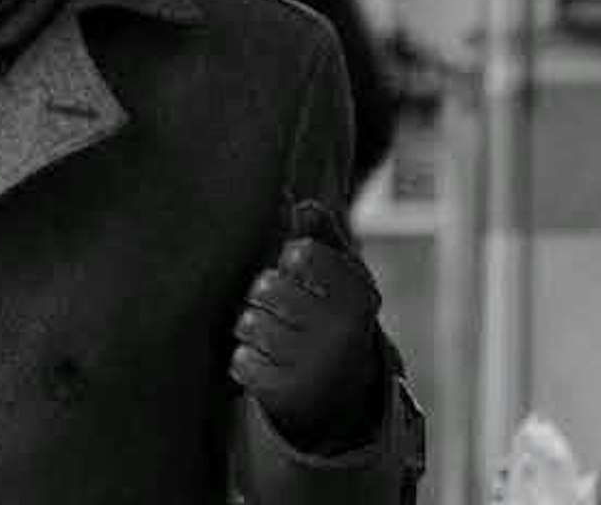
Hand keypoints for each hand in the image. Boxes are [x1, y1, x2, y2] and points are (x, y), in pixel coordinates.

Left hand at [231, 198, 384, 450]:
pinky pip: (241, 360)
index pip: (300, 252)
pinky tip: (272, 364)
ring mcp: (316, 369)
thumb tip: (300, 204)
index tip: (303, 274)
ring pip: (250, 323)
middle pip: (266, 286)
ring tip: (279, 336)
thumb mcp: (340, 275)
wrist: (344, 392)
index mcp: (359, 297)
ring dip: (254, 327)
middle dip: (266, 294)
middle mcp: (343, 334)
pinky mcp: (289, 397)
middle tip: (286, 308)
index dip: (292, 260)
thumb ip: (320, 236)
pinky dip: (247, 360)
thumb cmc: (333, 316)